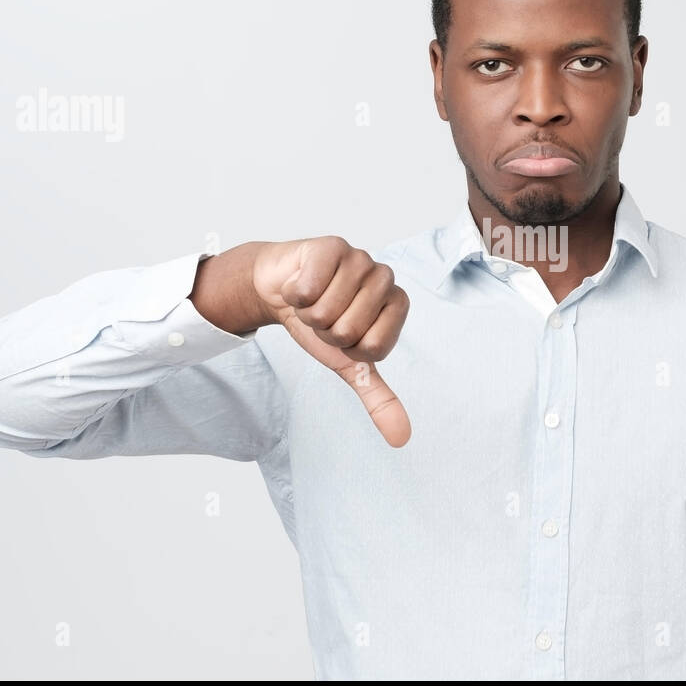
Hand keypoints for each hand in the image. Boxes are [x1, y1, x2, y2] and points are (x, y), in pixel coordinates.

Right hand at [253, 237, 410, 446]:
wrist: (282, 290)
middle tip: (323, 315)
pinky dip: (295, 294)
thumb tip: (402, 438)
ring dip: (309, 312)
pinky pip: (308, 289)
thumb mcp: (348, 364)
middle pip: (349, 330)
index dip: (348, 348)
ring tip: (313, 299)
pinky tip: (301, 282)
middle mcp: (384, 277)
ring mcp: (360, 257)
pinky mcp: (330, 246)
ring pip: (326, 312)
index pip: (374, 347)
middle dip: (326, 331)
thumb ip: (378, 398)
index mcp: (398, 304)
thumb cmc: (322, 323)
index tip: (343, 335)